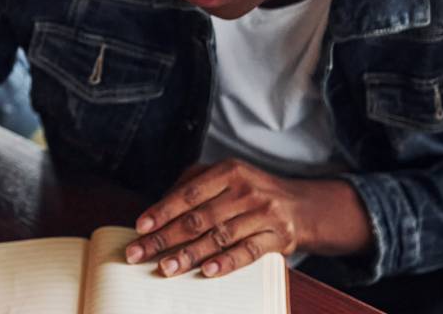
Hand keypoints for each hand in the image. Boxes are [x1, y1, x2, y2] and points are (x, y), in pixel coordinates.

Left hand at [122, 160, 372, 278]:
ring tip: (166, 267)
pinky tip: (207, 271)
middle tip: (139, 253)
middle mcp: (246, 190)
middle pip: (199, 217)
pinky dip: (226, 262)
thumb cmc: (252, 192)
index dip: (162, 211)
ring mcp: (264, 214)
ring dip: (189, 254)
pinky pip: (248, 252)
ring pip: (219, 236)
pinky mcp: (278, 238)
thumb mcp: (226, 177)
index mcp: (229, 171)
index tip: (140, 227)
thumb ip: (193, 186)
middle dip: (165, 238)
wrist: (303, 206)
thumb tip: (157, 210)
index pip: (188, 193)